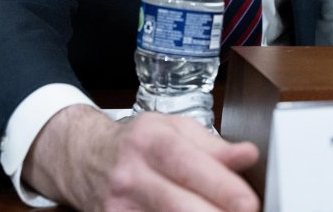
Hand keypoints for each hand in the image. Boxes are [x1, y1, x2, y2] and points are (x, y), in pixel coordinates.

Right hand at [25, 105, 259, 210]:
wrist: (84, 158)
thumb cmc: (136, 142)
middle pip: (178, 206)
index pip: (188, 166)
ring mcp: (119, 208)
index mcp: (150, 143)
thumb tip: (248, 156)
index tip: (248, 202)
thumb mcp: (174, 129)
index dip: (221, 187)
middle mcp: (131, 176)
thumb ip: (214, 146)